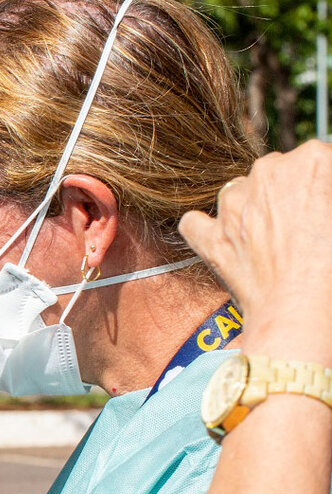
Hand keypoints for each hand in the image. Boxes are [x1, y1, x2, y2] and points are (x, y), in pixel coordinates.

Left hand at [179, 140, 331, 362]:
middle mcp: (268, 171)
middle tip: (301, 228)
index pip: (318, 161)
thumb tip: (316, 206)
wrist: (303, 311)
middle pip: (276, 173)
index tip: (321, 208)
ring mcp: (232, 204)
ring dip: (250, 210)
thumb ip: (325, 194)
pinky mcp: (209, 235)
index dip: (321, 188)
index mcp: (312, 160)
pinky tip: (224, 245)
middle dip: (286, 194)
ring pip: (238, 193)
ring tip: (271, 244)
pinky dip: (208, 232)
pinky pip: (196, 223)